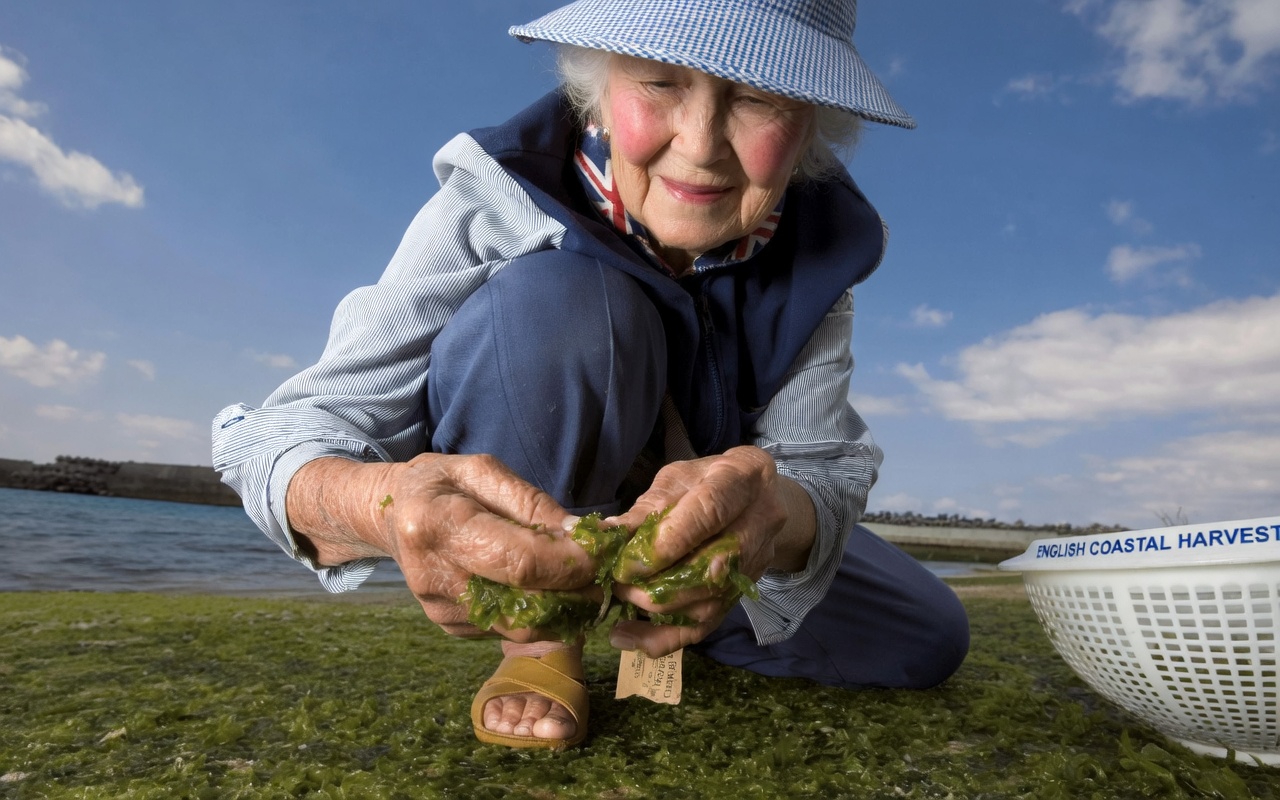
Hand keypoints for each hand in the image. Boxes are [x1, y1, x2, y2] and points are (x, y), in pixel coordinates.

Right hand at [286, 454, 598, 641]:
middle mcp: (434, 577)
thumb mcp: (483, 471)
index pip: (518, 562)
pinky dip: (535, 614)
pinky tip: (542, 589)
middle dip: (575, 596)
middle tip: (604, 576)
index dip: (569, 564)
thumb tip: (579, 537)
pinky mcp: (449, 626)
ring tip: (582, 583)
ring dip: (563, 612)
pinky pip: (507, 629)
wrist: (392, 515)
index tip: (603, 553)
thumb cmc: (443, 485)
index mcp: (438, 526)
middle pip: (524, 607)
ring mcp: (440, 609)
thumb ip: (531, 503)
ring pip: (521, 628)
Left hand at [604, 446, 814, 656]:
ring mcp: (757, 561)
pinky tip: (631, 637)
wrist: (759, 497)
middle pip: (713, 566)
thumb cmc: (709, 480)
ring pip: (709, 602)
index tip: (628, 563)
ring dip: (659, 609)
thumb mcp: (679, 478)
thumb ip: (649, 507)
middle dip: (659, 583)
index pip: (709, 512)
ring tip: (622, 601)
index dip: (668, 543)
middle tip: (618, 584)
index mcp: (743, 477)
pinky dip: (667, 637)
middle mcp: (760, 522)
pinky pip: (708, 624)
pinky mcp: (744, 591)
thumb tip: (608, 536)